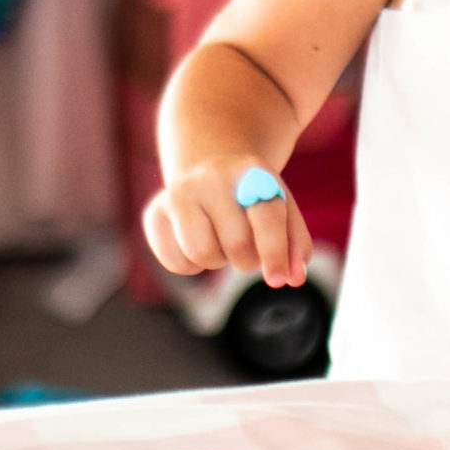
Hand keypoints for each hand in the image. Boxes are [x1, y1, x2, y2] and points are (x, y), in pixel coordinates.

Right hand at [143, 157, 311, 288]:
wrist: (210, 176)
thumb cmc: (251, 201)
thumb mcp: (281, 210)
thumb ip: (295, 244)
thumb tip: (293, 279)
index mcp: (251, 170)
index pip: (267, 215)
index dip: (275, 252)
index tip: (277, 279)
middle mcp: (212, 175)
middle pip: (237, 243)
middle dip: (247, 259)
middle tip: (246, 251)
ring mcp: (179, 192)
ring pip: (202, 253)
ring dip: (217, 261)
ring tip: (219, 242)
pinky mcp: (154, 213)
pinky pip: (176, 263)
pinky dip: (191, 266)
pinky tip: (194, 244)